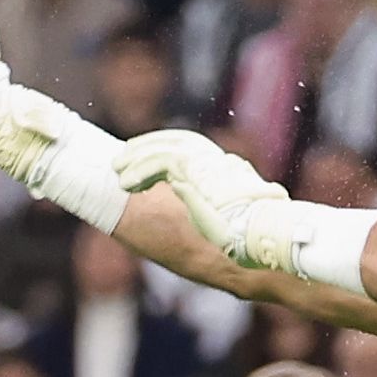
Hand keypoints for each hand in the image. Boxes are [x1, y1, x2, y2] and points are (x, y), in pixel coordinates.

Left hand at [117, 130, 291, 267]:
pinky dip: (140, 172)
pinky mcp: (197, 171)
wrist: (260, 236)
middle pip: (176, 140)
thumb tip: (178, 185)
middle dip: (147, 146)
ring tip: (117, 173)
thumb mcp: (220, 215)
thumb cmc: (246, 236)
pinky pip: (161, 163)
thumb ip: (198, 197)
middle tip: (122, 158)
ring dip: (137, 160)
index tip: (146, 157)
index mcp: (226, 167)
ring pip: (165, 149)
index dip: (167, 147)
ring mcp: (209, 164)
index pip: (192, 146)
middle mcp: (217, 160)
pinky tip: (126, 185)